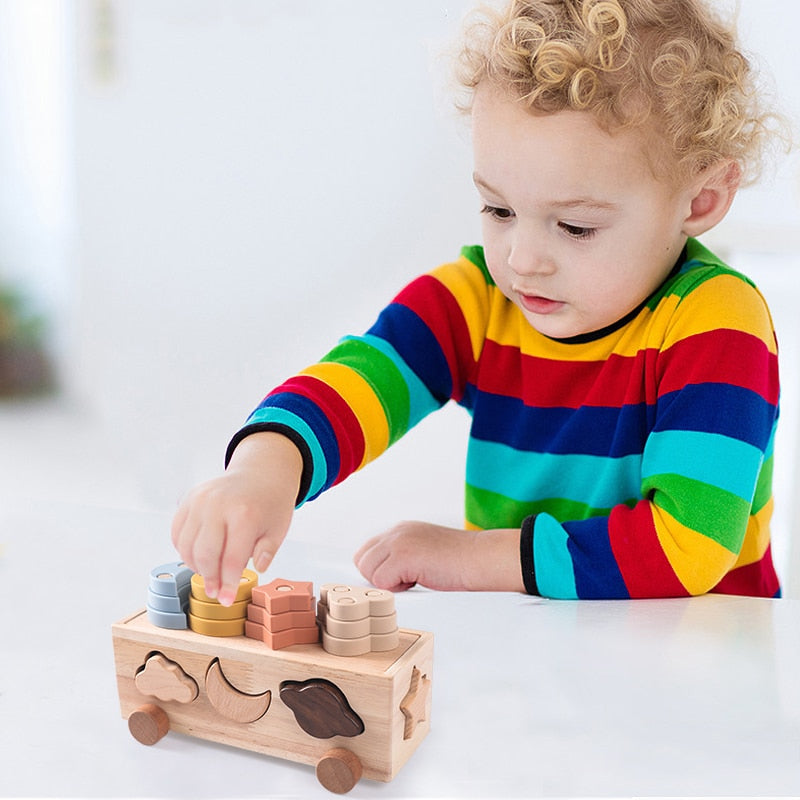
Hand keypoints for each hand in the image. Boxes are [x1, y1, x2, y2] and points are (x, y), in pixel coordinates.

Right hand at [171, 432, 302, 605]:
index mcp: (244, 514)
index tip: (227, 600)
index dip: (229, 584)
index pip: (232, 559)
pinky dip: (184, 550)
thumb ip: (267, 551)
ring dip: (196, 566)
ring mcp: (200, 500)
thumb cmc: (271, 503)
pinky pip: (178, 533)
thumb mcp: (278, 528)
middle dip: (210, 579)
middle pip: (205, 554)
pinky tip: (199, 557)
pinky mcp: (189, 499)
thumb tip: (256, 569)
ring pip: (186, 546)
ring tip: (209, 574)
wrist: (260, 472)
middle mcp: (218, 505)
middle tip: (216, 593)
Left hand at [353, 520, 524, 592]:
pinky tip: (420, 580)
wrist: (482, 559)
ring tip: (416, 579)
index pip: (367, 552)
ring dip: (389, 583)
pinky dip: (399, 588)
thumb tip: (378, 579)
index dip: (379, 570)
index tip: (402, 577)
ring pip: (368, 572)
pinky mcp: (404, 556)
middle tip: (408, 580)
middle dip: (379, 577)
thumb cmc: (461, 563)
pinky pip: (382, 582)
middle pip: (362, 560)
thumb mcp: (425, 554)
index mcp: (402, 530)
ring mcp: (399, 541)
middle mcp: (397, 532)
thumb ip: (402, 558)